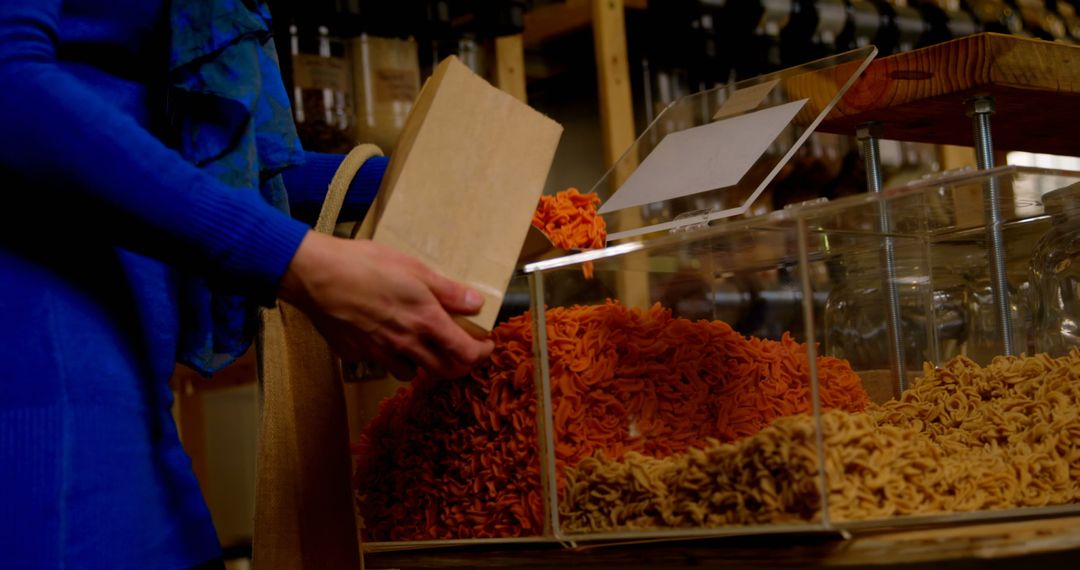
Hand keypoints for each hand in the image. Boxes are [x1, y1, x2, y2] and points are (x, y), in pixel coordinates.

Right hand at [278, 231, 494, 379]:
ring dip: (425, 365)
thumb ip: (447, 291)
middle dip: (459, 365)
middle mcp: (406, 344)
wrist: (315, 275)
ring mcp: (379, 353)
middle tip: (463, 351)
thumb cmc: (364, 264)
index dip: (481, 353)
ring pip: (412, 373)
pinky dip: (391, 358)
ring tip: (425, 346)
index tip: (486, 344)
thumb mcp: (414, 268)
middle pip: (444, 372)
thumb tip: (475, 303)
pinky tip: (387, 339)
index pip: (465, 353)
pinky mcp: (357, 354)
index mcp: (426, 322)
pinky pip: (381, 364)